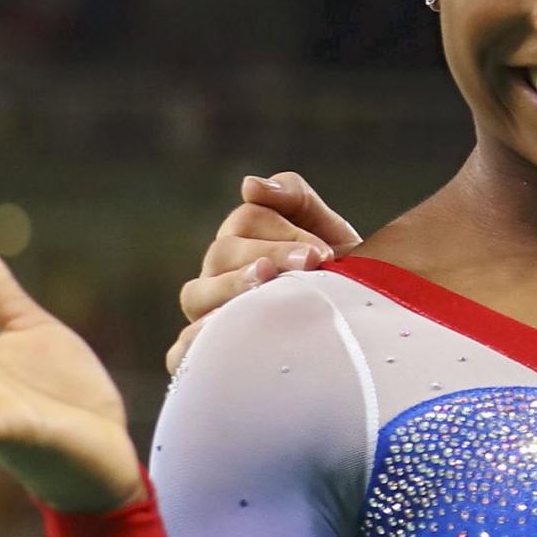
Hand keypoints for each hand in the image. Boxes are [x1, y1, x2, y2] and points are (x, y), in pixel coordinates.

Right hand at [166, 171, 361, 374]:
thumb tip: (248, 185)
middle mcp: (219, 272)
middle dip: (269, 254)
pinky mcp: (203, 352)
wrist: (354, 332)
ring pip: (197, 292)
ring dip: (232, 287)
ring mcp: (208, 311)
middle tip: (310, 264)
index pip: (249, 219)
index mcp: (244, 239)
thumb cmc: (338, 278)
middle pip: (223, 251)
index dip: (285, 231)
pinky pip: (183, 348)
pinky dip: (195, 341)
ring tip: (268, 284)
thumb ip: (295, 199)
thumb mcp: (327, 233)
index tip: (322, 253)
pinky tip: (222, 334)